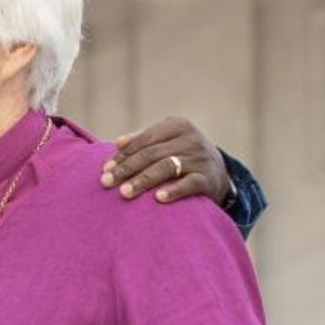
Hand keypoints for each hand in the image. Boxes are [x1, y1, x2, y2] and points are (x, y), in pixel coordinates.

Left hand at [102, 116, 232, 204]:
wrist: (220, 173)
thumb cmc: (183, 156)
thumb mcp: (168, 142)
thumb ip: (144, 139)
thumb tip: (117, 142)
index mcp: (177, 125)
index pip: (144, 140)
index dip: (123, 155)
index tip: (105, 170)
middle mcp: (190, 139)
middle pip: (151, 154)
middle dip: (127, 169)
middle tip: (106, 182)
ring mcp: (200, 158)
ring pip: (166, 168)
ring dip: (142, 180)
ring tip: (124, 193)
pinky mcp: (208, 178)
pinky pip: (189, 184)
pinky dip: (174, 190)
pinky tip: (158, 198)